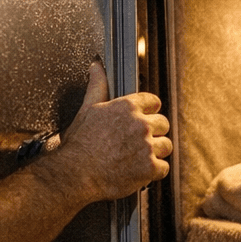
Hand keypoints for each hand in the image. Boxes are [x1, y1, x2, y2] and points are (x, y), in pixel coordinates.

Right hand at [52, 61, 170, 201]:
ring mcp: (147, 147)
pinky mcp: (150, 168)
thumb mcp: (87, 109)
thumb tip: (96, 67)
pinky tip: (139, 171)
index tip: (142, 119)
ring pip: (165, 145)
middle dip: (153, 132)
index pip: (153, 102)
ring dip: (155, 152)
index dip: (147, 111)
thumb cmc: (79, 144)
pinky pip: (163, 167)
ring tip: (137, 158)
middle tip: (136, 142)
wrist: (75, 174)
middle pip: (163, 123)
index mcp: (127, 107)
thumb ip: (98, 86)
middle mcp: (140, 124)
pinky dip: (154, 172)